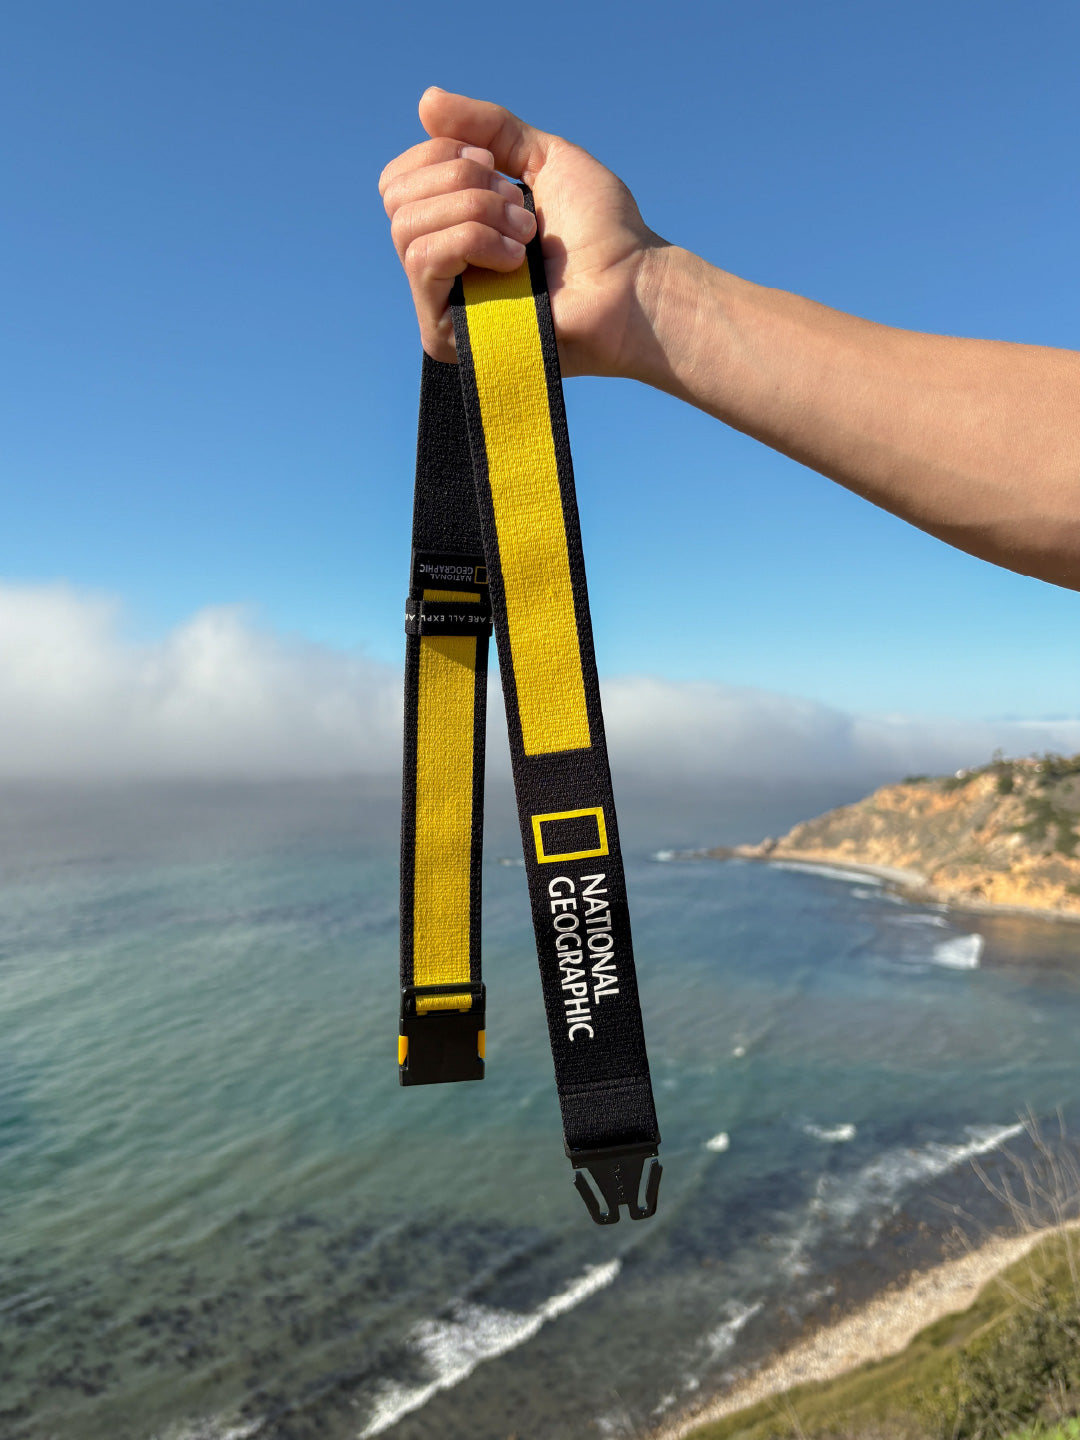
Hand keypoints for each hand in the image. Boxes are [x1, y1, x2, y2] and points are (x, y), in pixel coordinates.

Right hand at [378, 89, 667, 377]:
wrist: (627, 285)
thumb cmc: (599, 231)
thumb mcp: (542, 156)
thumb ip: (487, 128)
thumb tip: (425, 101)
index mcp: (453, 224)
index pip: (400, 177)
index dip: (442, 155)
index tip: (500, 169)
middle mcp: (438, 262)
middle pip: (395, 195)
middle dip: (463, 183)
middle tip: (520, 207)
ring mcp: (439, 301)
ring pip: (406, 225)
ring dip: (476, 213)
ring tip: (526, 236)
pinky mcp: (444, 333)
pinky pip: (422, 260)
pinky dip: (471, 242)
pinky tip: (515, 263)